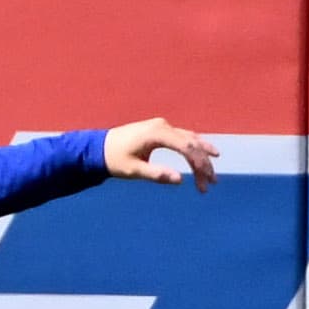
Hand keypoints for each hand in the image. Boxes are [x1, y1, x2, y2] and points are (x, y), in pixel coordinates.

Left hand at [103, 119, 217, 190]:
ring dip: (202, 156)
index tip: (205, 181)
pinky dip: (193, 148)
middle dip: (203, 164)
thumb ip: (156, 174)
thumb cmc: (113, 159)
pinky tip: (205, 156)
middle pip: (192, 144)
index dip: (199, 164)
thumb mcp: (132, 170)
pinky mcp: (160, 130)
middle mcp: (162, 126)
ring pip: (190, 140)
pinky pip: (183, 137)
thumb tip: (180, 180)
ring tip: (212, 173)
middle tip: (211, 183)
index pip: (187, 147)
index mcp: (156, 134)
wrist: (96, 147)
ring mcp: (161, 126)